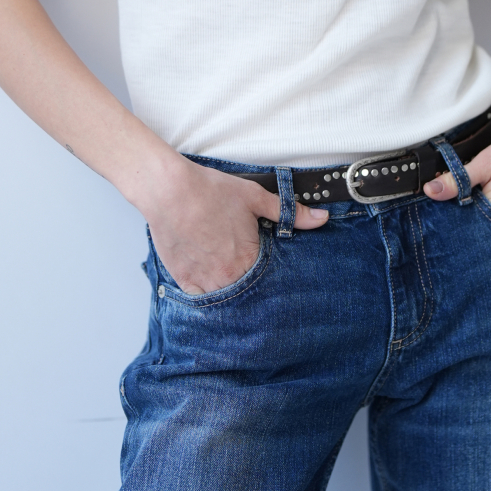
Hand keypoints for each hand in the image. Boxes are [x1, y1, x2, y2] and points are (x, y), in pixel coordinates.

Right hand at [142, 157, 328, 294]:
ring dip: (232, 293)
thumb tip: (321, 218)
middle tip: (254, 282)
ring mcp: (203, 280)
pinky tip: (214, 287)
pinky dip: (208, 296)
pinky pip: (200, 300)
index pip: (269, 282)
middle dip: (253, 290)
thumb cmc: (210, 191)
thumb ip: (290, 212)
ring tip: (235, 283)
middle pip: (247, 294)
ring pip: (225, 300)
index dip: (273, 280)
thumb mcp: (256, 198)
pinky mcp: (183, 279)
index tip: (274, 278)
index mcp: (248, 260)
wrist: (170, 190)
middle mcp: (227, 276)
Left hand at [423, 117, 490, 229]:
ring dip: (488, 219)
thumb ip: (458, 178)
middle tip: (462, 202)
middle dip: (468, 221)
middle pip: (482, 233)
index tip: (440, 208)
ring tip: (484, 199)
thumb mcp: (488, 160)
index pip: (463, 227)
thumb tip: (431, 192)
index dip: (451, 217)